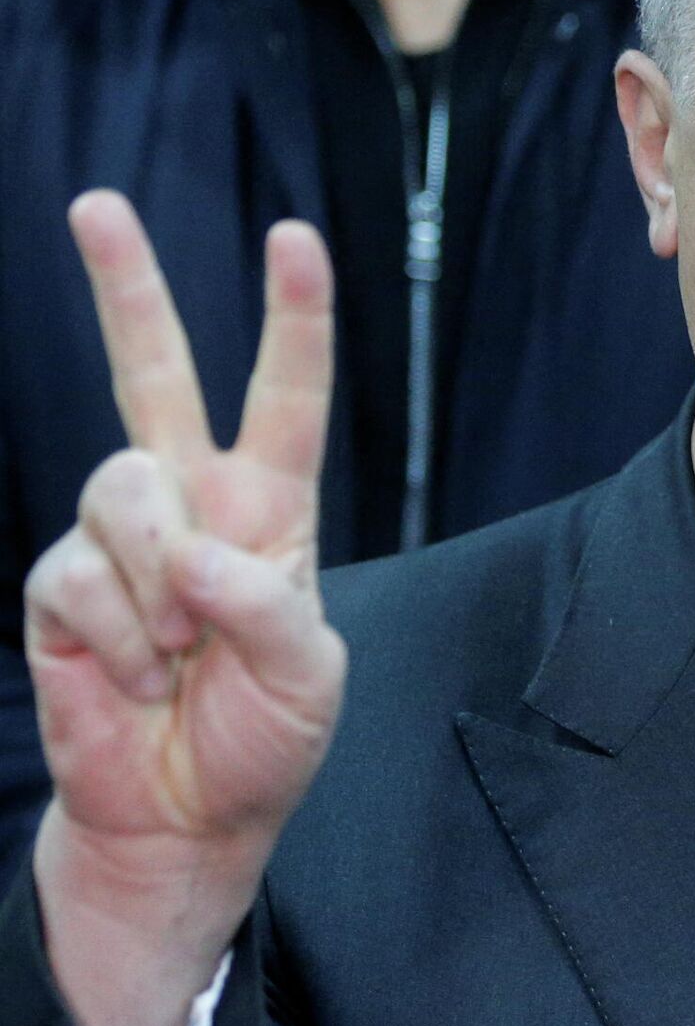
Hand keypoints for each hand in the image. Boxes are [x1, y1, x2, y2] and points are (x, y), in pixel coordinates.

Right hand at [24, 192, 342, 1025]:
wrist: (183, 819)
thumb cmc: (262, 740)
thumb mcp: (307, 678)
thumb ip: (266, 608)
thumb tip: (194, 557)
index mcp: (271, 508)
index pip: (286, 396)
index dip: (292, 317)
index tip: (293, 237)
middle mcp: (192, 505)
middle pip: (151, 375)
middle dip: (127, 288)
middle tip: (98, 205)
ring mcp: (117, 542)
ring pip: (118, 488)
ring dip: (154, 583)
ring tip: (177, 655)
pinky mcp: (55, 588)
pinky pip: (74, 574)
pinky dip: (114, 634)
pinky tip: (134, 676)